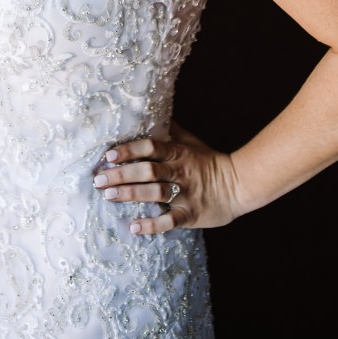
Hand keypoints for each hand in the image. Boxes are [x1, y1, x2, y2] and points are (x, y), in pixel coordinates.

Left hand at [93, 122, 242, 234]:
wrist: (238, 185)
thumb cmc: (208, 160)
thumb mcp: (190, 141)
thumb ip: (169, 129)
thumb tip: (149, 111)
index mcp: (177, 152)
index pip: (150, 147)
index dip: (129, 150)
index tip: (109, 155)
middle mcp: (179, 172)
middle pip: (148, 171)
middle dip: (121, 175)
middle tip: (99, 179)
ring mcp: (185, 194)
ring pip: (155, 194)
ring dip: (130, 195)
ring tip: (109, 196)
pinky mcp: (191, 214)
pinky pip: (169, 221)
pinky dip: (151, 225)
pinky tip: (134, 226)